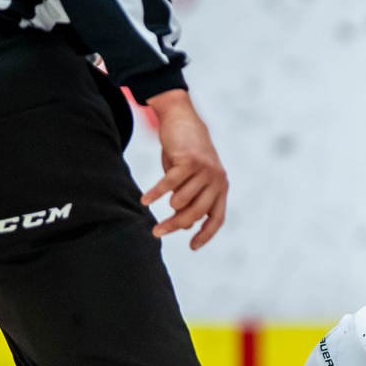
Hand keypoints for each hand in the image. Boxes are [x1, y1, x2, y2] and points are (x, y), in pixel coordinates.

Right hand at [141, 89, 228, 249]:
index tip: (192, 246)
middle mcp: (217, 180)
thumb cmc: (184, 153)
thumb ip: (190, 199)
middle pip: (196, 213)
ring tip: (151, 206)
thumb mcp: (190, 178)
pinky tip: (145, 200)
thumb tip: (186, 225)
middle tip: (156, 232)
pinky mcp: (189, 161)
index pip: (216, 218)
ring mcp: (205, 170)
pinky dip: (156, 193)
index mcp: (221, 187)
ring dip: (165, 206)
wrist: (182, 118)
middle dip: (174, 225)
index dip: (205, 234)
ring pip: (182, 200)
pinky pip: (169, 184)